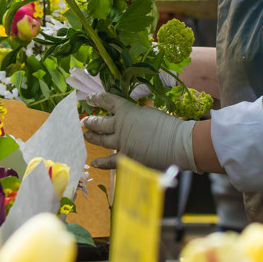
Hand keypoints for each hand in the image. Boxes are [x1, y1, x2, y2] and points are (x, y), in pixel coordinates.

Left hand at [82, 91, 198, 171]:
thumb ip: (135, 113)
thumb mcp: (149, 112)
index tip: (89, 98)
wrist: (178, 143)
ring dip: (92, 137)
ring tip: (86, 135)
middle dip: (90, 122)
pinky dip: (101, 163)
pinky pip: (110, 162)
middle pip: (100, 123)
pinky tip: (93, 163)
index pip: (107, 101)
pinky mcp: (126, 159)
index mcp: (127, 111)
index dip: (97, 98)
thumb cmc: (168, 125)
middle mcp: (120, 126)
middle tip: (84, 122)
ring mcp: (122, 143)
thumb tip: (129, 115)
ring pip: (102, 140)